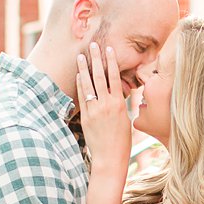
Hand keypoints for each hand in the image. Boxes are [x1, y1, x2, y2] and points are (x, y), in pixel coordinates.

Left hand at [75, 46, 132, 168]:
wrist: (110, 158)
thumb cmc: (122, 141)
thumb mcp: (125, 119)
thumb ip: (119, 103)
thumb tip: (116, 92)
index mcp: (119, 104)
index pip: (115, 77)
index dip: (111, 62)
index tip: (109, 49)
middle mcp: (106, 104)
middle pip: (99, 76)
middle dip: (96, 59)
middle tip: (92, 45)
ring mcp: (94, 110)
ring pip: (88, 85)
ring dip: (83, 69)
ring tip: (80, 56)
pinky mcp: (85, 117)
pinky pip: (82, 97)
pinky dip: (79, 85)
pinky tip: (78, 75)